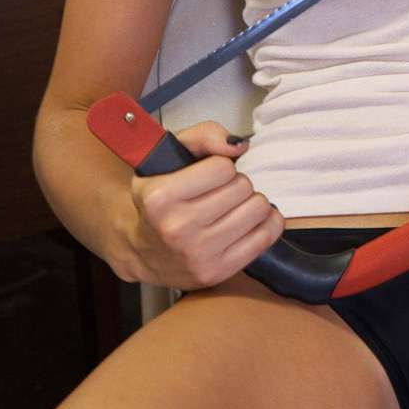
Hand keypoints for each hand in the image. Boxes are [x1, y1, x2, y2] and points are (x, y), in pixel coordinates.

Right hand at [124, 121, 284, 289]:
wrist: (143, 249)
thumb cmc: (161, 198)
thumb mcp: (170, 157)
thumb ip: (204, 135)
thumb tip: (238, 146)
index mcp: (160, 198)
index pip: (223, 167)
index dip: (221, 166)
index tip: (209, 175)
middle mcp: (176, 229)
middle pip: (243, 187)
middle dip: (236, 184)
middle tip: (221, 193)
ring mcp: (197, 255)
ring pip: (258, 209)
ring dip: (250, 202)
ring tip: (231, 207)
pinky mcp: (216, 273)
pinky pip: (265, 236)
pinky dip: (265, 223)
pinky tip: (248, 221)